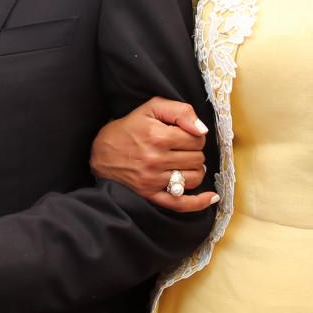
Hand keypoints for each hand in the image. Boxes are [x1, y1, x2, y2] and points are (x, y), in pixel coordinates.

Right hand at [90, 97, 216, 212]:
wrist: (101, 152)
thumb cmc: (128, 128)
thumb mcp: (151, 108)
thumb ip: (180, 111)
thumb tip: (202, 130)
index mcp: (158, 136)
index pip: (197, 139)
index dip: (196, 136)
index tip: (186, 136)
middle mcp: (156, 159)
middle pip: (197, 159)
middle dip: (194, 152)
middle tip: (182, 149)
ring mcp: (153, 180)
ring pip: (194, 178)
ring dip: (195, 171)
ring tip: (185, 164)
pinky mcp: (150, 195)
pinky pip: (180, 204)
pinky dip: (199, 202)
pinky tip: (211, 198)